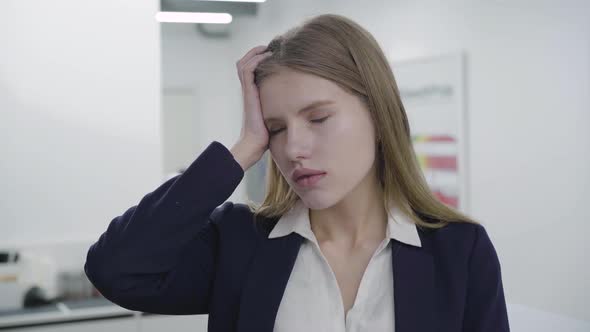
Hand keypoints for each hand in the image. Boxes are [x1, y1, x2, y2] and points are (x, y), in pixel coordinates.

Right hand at [232, 45, 272, 168]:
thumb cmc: (268, 135)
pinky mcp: (248, 93)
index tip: (275, 54)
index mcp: (254, 94)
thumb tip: (300, 105)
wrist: (255, 144)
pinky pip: (246, 69)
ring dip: (256, 53)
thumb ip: (282, 108)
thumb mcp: (277, 116)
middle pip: (245, 62)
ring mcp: (247, 91)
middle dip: (257, 52)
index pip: (251, 70)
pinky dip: (255, 60)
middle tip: (273, 47)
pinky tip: (267, 57)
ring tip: (269, 48)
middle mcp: (249, 90)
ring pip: (244, 63)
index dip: (259, 59)